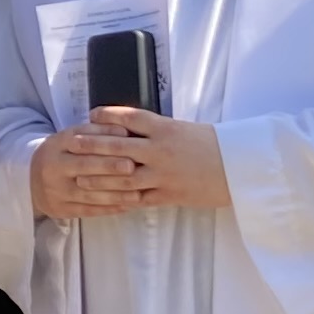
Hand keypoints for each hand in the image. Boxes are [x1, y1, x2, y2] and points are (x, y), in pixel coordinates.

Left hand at [31, 106, 227, 217]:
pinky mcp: (170, 195)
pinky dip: (121, 199)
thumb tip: (134, 129)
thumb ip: (160, 131)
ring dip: (99, 177)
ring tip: (80, 176)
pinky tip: (106, 200)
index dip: (109, 115)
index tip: (92, 113)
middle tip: (72, 142)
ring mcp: (164, 175)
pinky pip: (140, 198)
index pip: (131, 118)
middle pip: (119, 146)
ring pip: (123, 176)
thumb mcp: (187, 130)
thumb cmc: (215, 146)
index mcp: (167, 129)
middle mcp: (161, 150)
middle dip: (93, 145)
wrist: (241, 169)